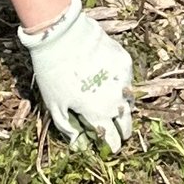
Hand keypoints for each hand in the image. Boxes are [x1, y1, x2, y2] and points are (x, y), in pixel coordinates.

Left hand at [23, 0, 134, 152]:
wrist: (62, 36)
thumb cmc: (53, 73)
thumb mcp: (54, 105)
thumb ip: (67, 127)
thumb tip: (78, 144)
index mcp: (99, 114)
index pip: (113, 140)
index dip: (112, 146)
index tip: (111, 148)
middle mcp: (116, 100)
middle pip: (127, 123)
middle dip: (123, 130)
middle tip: (120, 132)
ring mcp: (124, 80)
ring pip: (130, 101)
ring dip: (125, 108)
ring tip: (118, 109)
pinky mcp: (125, 62)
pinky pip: (128, 79)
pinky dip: (122, 84)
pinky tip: (112, 83)